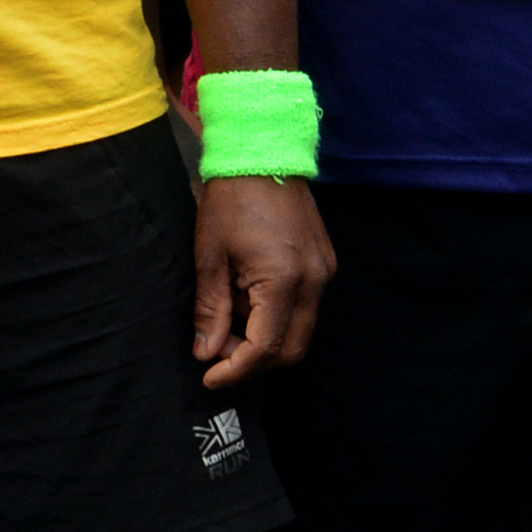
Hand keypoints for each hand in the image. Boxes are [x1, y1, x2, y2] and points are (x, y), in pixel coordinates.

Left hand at [192, 174, 331, 387]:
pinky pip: (305, 307)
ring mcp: (324, 272)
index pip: (266, 347)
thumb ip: (212, 310)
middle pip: (291, 348)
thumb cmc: (232, 200)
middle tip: (217, 351)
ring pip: (300, 330)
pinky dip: (276, 316)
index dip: (237, 369)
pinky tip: (248, 300)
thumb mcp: (211, 257)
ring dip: (265, 339)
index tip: (209, 377)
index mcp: (284, 280)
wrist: (264, 154)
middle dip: (253, 360)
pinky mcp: (325, 264)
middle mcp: (314, 281)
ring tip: (229, 320)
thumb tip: (207, 352)